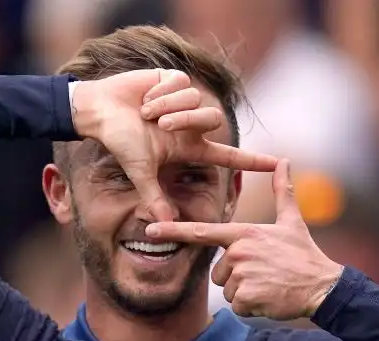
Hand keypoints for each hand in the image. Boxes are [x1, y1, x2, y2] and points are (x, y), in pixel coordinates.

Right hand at [70, 69, 278, 220]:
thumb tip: (164, 223)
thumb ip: (155, 195)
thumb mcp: (139, 171)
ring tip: (147, 113)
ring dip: (168, 107)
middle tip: (161, 126)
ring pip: (196, 99)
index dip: (252, 161)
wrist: (100, 112)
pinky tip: (146, 97)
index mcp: (187, 147)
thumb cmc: (119, 141)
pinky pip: (181, 83)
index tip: (278, 164)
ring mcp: (184, 101)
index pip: (227, 155)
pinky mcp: (173, 79)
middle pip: (212, 119)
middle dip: (187, 120)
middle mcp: (190, 124)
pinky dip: (161, 92)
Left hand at [145, 159, 343, 319]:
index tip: (150, 229)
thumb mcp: (292, 220)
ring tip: (268, 283)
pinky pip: (236, 305)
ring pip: (227, 290)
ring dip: (245, 292)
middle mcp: (238, 252)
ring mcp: (241, 275)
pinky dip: (251, 306)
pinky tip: (269, 297)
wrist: (322, 285)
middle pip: (218, 271)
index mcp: (243, 234)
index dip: (173, 230)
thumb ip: (282, 191)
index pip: (202, 232)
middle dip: (237, 276)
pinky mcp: (246, 297)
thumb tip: (284, 161)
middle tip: (264, 272)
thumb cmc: (304, 254)